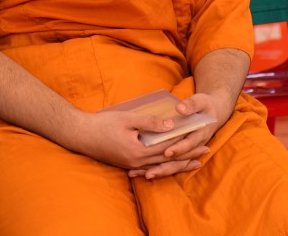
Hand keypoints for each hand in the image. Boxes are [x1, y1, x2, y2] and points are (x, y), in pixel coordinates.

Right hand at [73, 109, 200, 173]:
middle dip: (188, 156)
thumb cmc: (103, 124)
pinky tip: (168, 165)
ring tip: (193, 163)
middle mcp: (138, 162)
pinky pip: (150, 167)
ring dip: (178, 163)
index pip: (169, 147)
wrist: (82, 135)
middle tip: (206, 153)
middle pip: (169, 160)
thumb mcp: (128, 119)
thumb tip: (171, 125)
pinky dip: (163, 166)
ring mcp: (132, 164)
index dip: (187, 144)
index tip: (202, 140)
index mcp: (140, 151)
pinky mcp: (127, 163)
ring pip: (161, 166)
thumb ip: (150, 122)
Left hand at [126, 92, 230, 179]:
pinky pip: (171, 163)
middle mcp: (194, 146)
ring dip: (161, 171)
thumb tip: (180, 109)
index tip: (166, 152)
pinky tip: (145, 173)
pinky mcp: (182, 152)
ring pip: (175, 165)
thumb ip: (191, 105)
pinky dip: (160, 168)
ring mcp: (188, 151)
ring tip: (145, 176)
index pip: (188, 144)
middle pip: (180, 160)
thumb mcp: (200, 101)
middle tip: (149, 173)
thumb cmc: (205, 105)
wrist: (213, 113)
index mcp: (199, 134)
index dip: (178, 148)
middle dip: (165, 167)